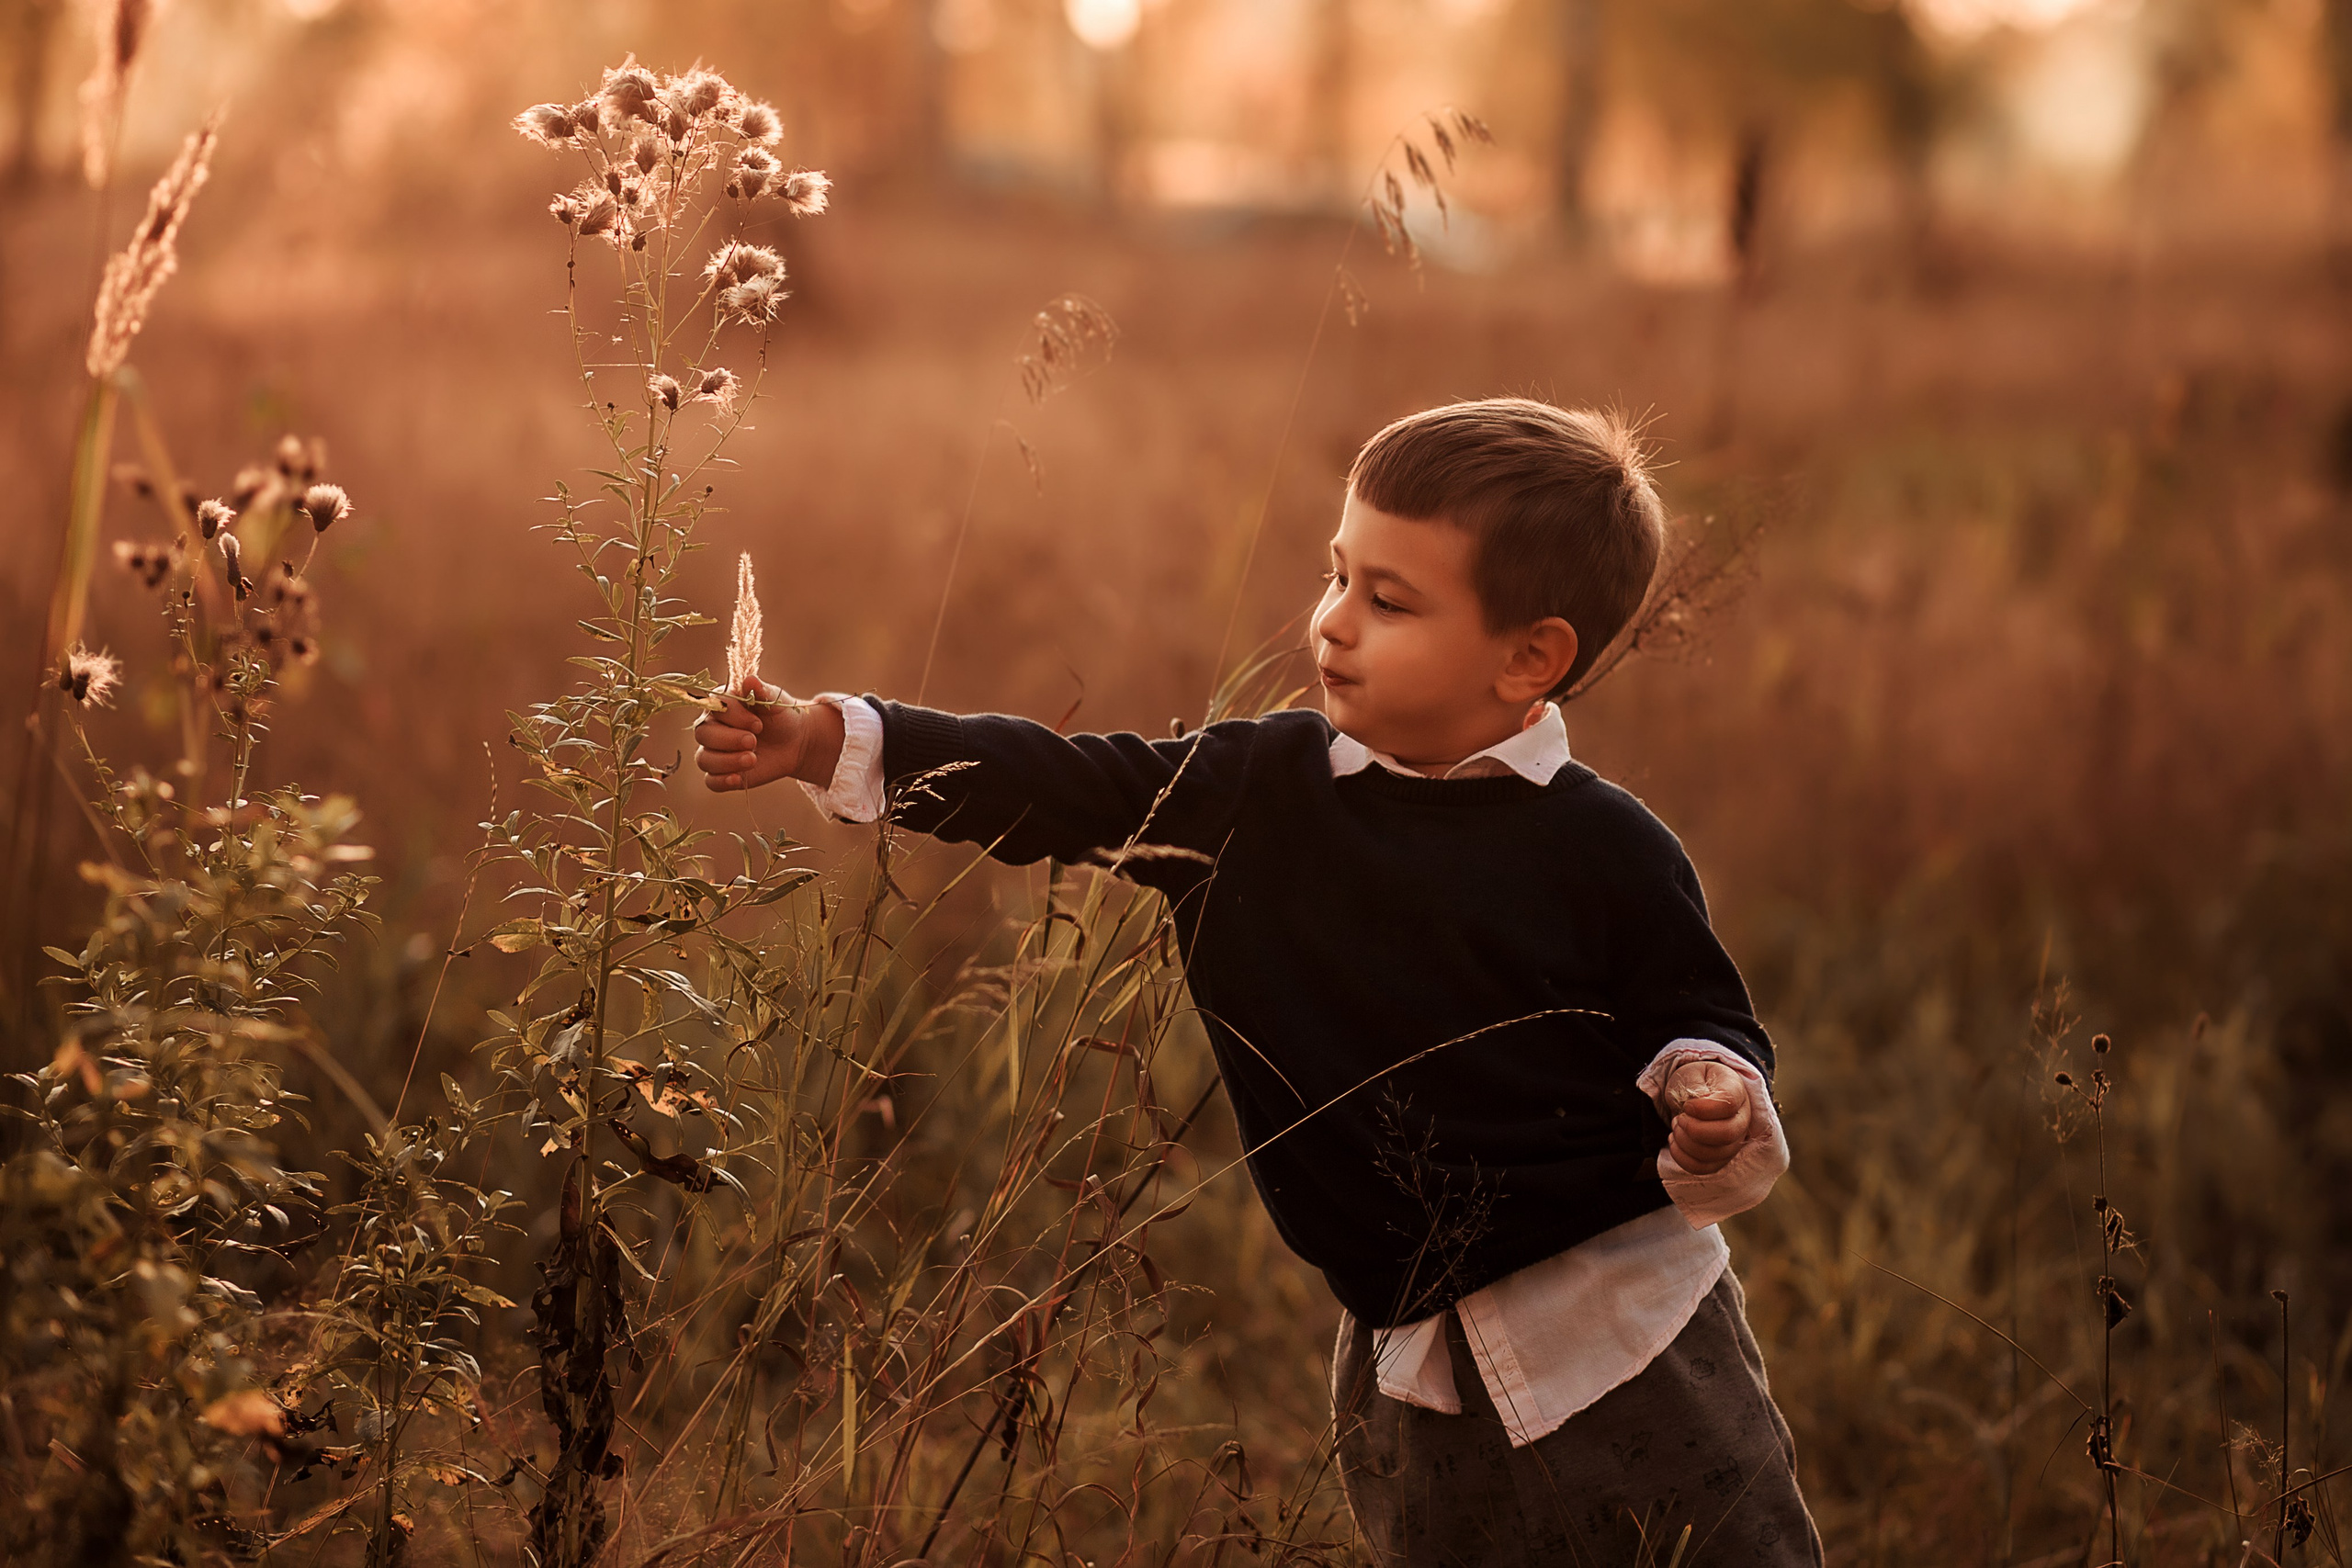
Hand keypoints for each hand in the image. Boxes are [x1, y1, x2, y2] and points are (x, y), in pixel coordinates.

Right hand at [693, 679, 845, 793]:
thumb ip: (762, 691)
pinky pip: (711, 781)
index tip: (758, 724)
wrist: (794, 742)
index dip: (733, 717)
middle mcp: (711, 727)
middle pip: (703, 734)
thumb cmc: (781, 716)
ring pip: (704, 759)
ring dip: (727, 761)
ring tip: (753, 759)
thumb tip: (750, 680)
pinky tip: (738, 779)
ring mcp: (714, 751)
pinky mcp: (722, 773)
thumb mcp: (776, 702)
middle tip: (754, 741)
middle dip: (729, 739)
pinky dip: (722, 781)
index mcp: (721, 704)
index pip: (713, 708)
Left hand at [1663, 1059, 1752, 1176]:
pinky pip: (1704, 1168)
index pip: (1729, 1103)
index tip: (1687, 1106)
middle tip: (1679, 1118)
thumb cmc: (1695, 1081)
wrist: (1695, 1094)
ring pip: (1715, 1154)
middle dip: (1694, 1129)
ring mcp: (1735, 1141)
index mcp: (1737, 1090)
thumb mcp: (1691, 1073)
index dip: (1703, 1108)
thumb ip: (1693, 1084)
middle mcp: (1742, 1118)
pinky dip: (1683, 1158)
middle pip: (1727, 1134)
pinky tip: (1675, 1141)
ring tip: (1676, 1126)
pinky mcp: (1722, 1157)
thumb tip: (1696, 1104)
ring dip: (1685, 1142)